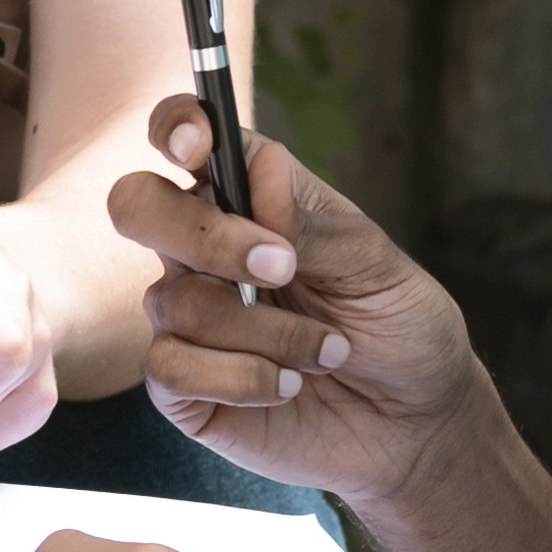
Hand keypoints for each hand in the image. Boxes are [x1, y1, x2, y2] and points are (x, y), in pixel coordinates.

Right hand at [117, 98, 494, 515]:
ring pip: (175, 300)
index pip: (187, 136)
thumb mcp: (375, 265)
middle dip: (204, 236)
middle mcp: (202, 250)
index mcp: (248, 199)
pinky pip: (168, 367)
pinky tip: (286, 386)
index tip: (195, 144)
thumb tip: (258, 181)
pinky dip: (240, 377)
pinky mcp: (181, 385)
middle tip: (281, 267)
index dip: (175, 126)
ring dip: (267, 332)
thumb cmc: (399, 328)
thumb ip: (311, 222)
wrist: (414, 425)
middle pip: (137, 205)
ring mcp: (186, 316)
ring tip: (328, 353)